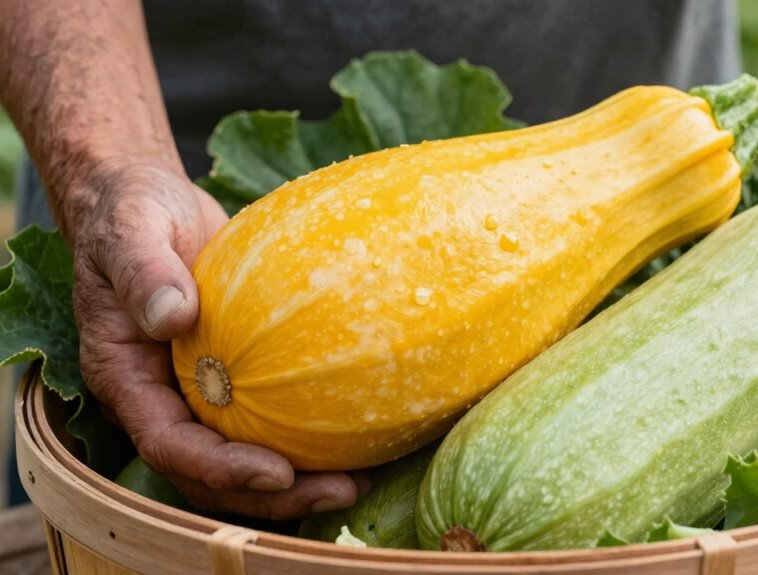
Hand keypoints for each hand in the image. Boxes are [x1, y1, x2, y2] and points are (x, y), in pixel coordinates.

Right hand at [65, 161, 366, 517]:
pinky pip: (270, 413)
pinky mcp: (237, 373)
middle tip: (342, 491)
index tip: (277, 473)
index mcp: (127, 379)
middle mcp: (164, 397)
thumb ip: (144, 272)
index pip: (169, 445)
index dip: (220, 470)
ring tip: (363, 480)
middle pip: (215, 470)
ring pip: (246, 451)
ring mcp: (201, 390)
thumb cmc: (130, 212)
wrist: (146, 201)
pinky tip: (365, 430)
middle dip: (274, 493)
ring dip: (301, 476)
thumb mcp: (129, 231)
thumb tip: (173, 315)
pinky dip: (311, 430)